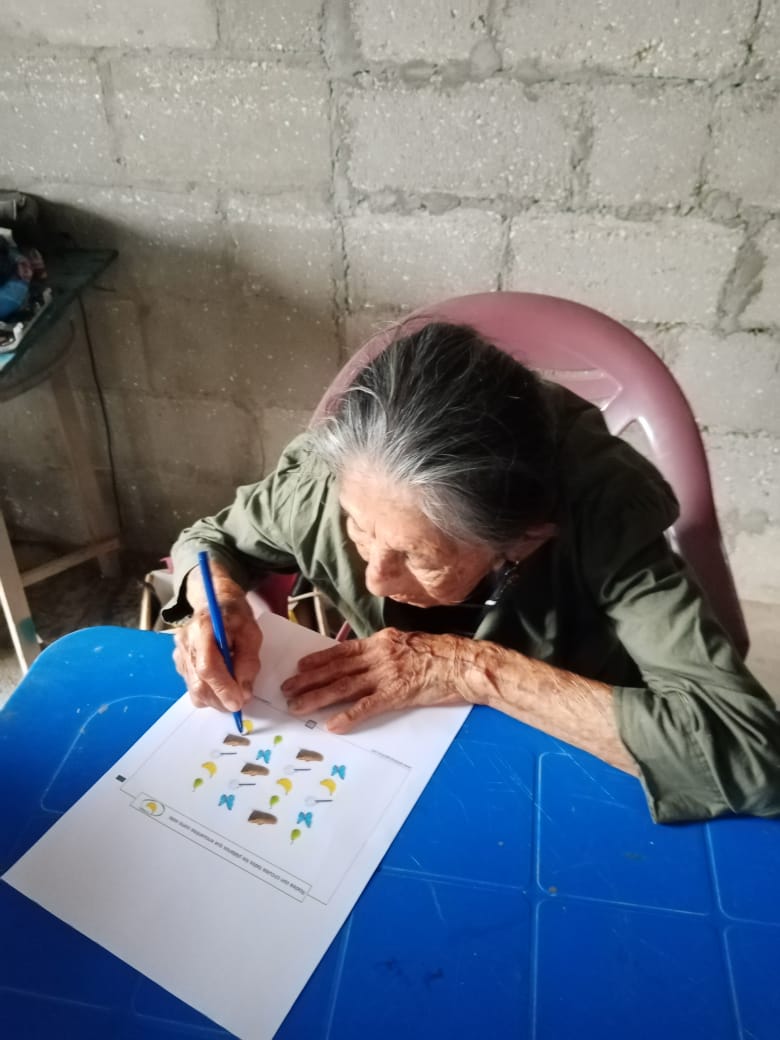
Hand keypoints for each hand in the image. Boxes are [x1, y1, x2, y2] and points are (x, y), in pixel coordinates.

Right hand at [173, 569, 261, 711]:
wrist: (215, 602)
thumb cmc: (235, 616)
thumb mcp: (251, 633)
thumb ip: (248, 662)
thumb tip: (243, 692)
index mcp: (203, 628)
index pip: (208, 666)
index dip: (223, 688)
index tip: (238, 702)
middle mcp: (185, 642)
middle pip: (198, 684)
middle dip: (220, 700)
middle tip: (240, 702)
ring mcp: (179, 653)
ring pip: (194, 689)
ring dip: (215, 699)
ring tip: (232, 691)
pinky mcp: (178, 662)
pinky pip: (191, 686)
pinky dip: (208, 692)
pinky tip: (220, 681)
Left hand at [280, 627, 470, 732]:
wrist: (463, 663)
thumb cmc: (440, 655)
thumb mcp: (407, 643)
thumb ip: (385, 651)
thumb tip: (364, 660)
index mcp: (381, 642)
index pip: (342, 651)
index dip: (319, 659)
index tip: (299, 666)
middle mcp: (379, 656)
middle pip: (336, 669)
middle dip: (309, 680)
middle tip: (287, 689)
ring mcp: (387, 674)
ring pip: (344, 686)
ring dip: (318, 697)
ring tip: (298, 706)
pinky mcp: (397, 694)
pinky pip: (367, 706)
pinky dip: (348, 715)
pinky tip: (332, 724)